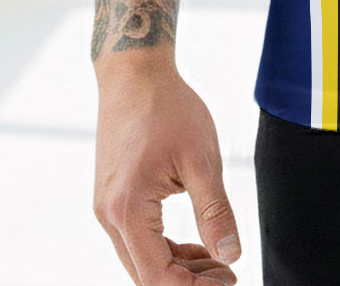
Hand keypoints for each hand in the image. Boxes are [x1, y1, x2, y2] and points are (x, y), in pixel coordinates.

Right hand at [92, 56, 242, 284]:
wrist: (134, 74)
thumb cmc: (169, 108)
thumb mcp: (202, 159)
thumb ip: (215, 211)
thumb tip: (232, 256)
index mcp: (127, 210)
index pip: (156, 277)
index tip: (229, 280)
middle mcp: (109, 216)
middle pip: (145, 275)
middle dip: (188, 281)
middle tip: (229, 274)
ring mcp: (107, 207)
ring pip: (140, 259)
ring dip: (178, 267)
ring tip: (218, 261)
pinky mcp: (112, 197)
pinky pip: (136, 239)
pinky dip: (165, 248)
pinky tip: (196, 245)